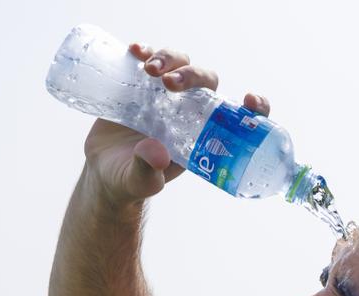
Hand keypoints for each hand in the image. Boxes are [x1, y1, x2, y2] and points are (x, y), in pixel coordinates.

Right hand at [81, 43, 273, 207]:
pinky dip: (146, 50)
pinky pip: (150, 59)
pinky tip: (135, 50)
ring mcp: (166, 95)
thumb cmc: (130, 180)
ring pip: (181, 63)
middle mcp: (190, 111)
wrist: (103, 171)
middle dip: (193, 75)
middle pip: (206, 80)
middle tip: (169, 83)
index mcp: (203, 135)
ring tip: (149, 70)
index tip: (250, 99)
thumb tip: (158, 154)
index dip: (254, 107)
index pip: (239, 117)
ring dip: (169, 59)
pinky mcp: (141, 85)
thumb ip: (148, 171)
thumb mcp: (140, 182)